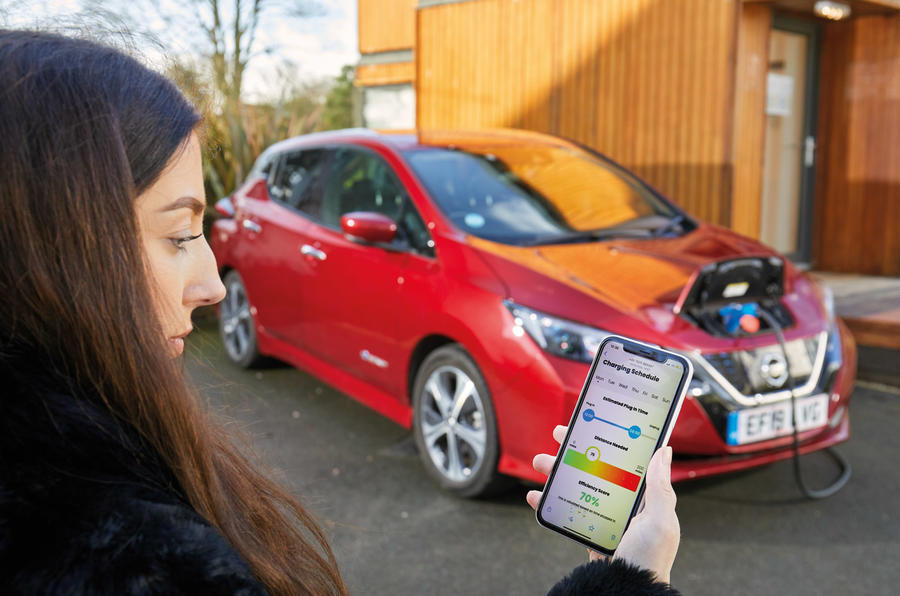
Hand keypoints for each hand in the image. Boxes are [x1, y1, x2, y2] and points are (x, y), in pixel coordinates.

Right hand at [526, 425, 679, 583]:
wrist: (628, 592)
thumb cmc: (650, 561)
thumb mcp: (659, 521)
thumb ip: (659, 487)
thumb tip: (664, 451)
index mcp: (643, 496)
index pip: (624, 458)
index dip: (607, 438)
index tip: (590, 423)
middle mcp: (623, 502)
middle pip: (595, 466)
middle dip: (575, 450)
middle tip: (559, 436)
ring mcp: (604, 516)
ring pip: (577, 484)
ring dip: (557, 472)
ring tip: (541, 463)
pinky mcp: (588, 531)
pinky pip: (566, 510)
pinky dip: (548, 502)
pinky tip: (536, 496)